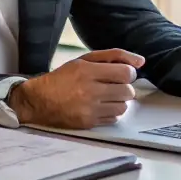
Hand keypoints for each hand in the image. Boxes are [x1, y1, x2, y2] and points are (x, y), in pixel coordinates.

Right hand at [10, 49, 143, 128]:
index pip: (126, 73)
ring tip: (107, 97)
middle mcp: (89, 91)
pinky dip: (111, 112)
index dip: (129, 73)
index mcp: (88, 71)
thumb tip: (141, 61)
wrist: (39, 100)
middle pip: (127, 91)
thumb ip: (114, 56)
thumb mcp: (85, 59)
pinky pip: (114, 119)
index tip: (121, 74)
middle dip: (124, 88)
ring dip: (119, 101)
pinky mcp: (88, 123)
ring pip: (123, 107)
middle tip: (113, 86)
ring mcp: (89, 109)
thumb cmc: (64, 77)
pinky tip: (100, 107)